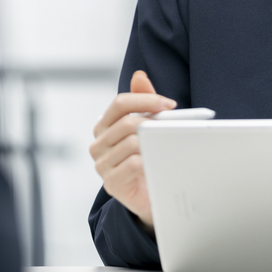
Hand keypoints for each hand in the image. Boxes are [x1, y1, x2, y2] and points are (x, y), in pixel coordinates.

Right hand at [88, 70, 175, 230]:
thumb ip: (144, 102)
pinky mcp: (111, 183)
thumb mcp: (147, 127)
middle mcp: (98, 144)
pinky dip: (149, 161)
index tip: (169, 104)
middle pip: (127, 122)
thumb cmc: (147, 157)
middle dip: (154, 122)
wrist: (149, 196)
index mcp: (103, 126)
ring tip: (167, 147)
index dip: (146, 100)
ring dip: (153, 143)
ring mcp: (101, 165)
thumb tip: (139, 75)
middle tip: (173, 127)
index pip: (120, 103)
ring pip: (131, 142)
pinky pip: (133, 164)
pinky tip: (158, 164)